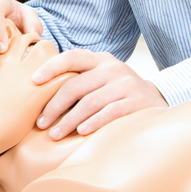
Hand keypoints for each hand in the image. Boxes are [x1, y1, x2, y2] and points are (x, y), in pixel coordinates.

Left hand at [32, 50, 166, 139]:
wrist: (156, 100)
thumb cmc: (118, 91)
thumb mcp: (101, 77)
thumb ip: (80, 78)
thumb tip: (40, 90)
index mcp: (100, 60)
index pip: (72, 57)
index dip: (51, 67)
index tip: (34, 81)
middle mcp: (113, 69)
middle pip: (76, 86)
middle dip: (54, 106)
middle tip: (41, 123)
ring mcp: (126, 84)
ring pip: (90, 102)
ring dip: (69, 120)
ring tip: (55, 134)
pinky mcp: (137, 102)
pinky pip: (110, 112)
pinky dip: (94, 122)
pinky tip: (81, 132)